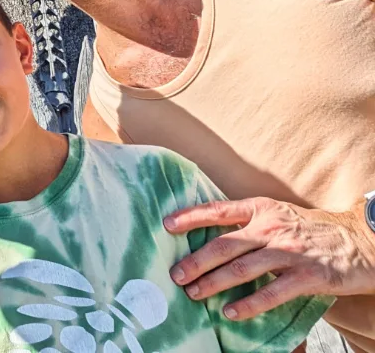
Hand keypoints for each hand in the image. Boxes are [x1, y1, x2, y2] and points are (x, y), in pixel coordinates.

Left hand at [164, 196, 374, 318]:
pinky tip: (231, 313)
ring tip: (194, 293)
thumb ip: (246, 221)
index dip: (191, 217)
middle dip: (196, 261)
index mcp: (260, 209)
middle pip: (224, 245)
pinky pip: (272, 293)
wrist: (359, 241)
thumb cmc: (309, 229)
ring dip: (214, 283)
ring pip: (242, 269)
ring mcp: (289, 252)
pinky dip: (249, 304)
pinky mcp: (307, 276)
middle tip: (175, 274)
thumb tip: (206, 231)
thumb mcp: (276, 214)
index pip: (218, 211)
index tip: (166, 225)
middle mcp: (271, 228)